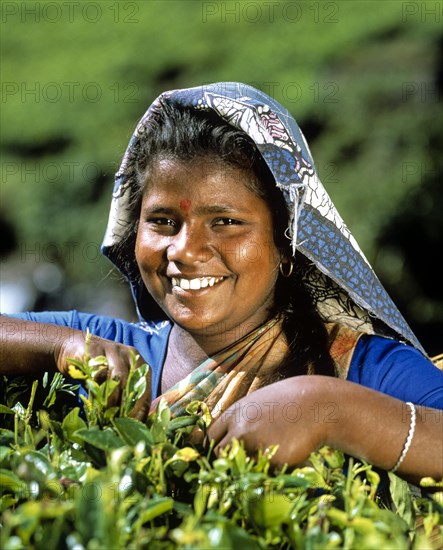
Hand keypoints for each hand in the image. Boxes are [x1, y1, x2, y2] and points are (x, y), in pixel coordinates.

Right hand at [56, 331, 150, 420]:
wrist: (76, 347)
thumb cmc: (100, 370)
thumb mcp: (116, 380)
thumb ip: (125, 396)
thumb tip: (132, 425)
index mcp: (139, 363)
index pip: (145, 389)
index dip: (141, 410)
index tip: (135, 428)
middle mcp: (129, 355)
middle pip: (133, 384)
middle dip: (127, 408)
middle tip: (119, 426)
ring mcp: (112, 350)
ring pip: (117, 379)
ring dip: (112, 401)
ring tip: (107, 417)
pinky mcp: (94, 350)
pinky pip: (97, 373)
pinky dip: (96, 390)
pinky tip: (94, 404)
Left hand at [207, 376, 332, 467]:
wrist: (314, 405)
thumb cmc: (285, 403)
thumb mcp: (255, 403)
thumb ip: (238, 419)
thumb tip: (221, 439)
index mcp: (234, 413)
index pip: (210, 436)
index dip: (214, 445)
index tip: (221, 451)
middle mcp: (240, 429)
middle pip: (219, 454)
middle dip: (227, 459)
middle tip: (239, 460)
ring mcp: (255, 445)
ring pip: (240, 465)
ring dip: (248, 466)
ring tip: (265, 455)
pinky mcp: (272, 460)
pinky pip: (263, 472)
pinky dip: (270, 469)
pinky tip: (283, 454)